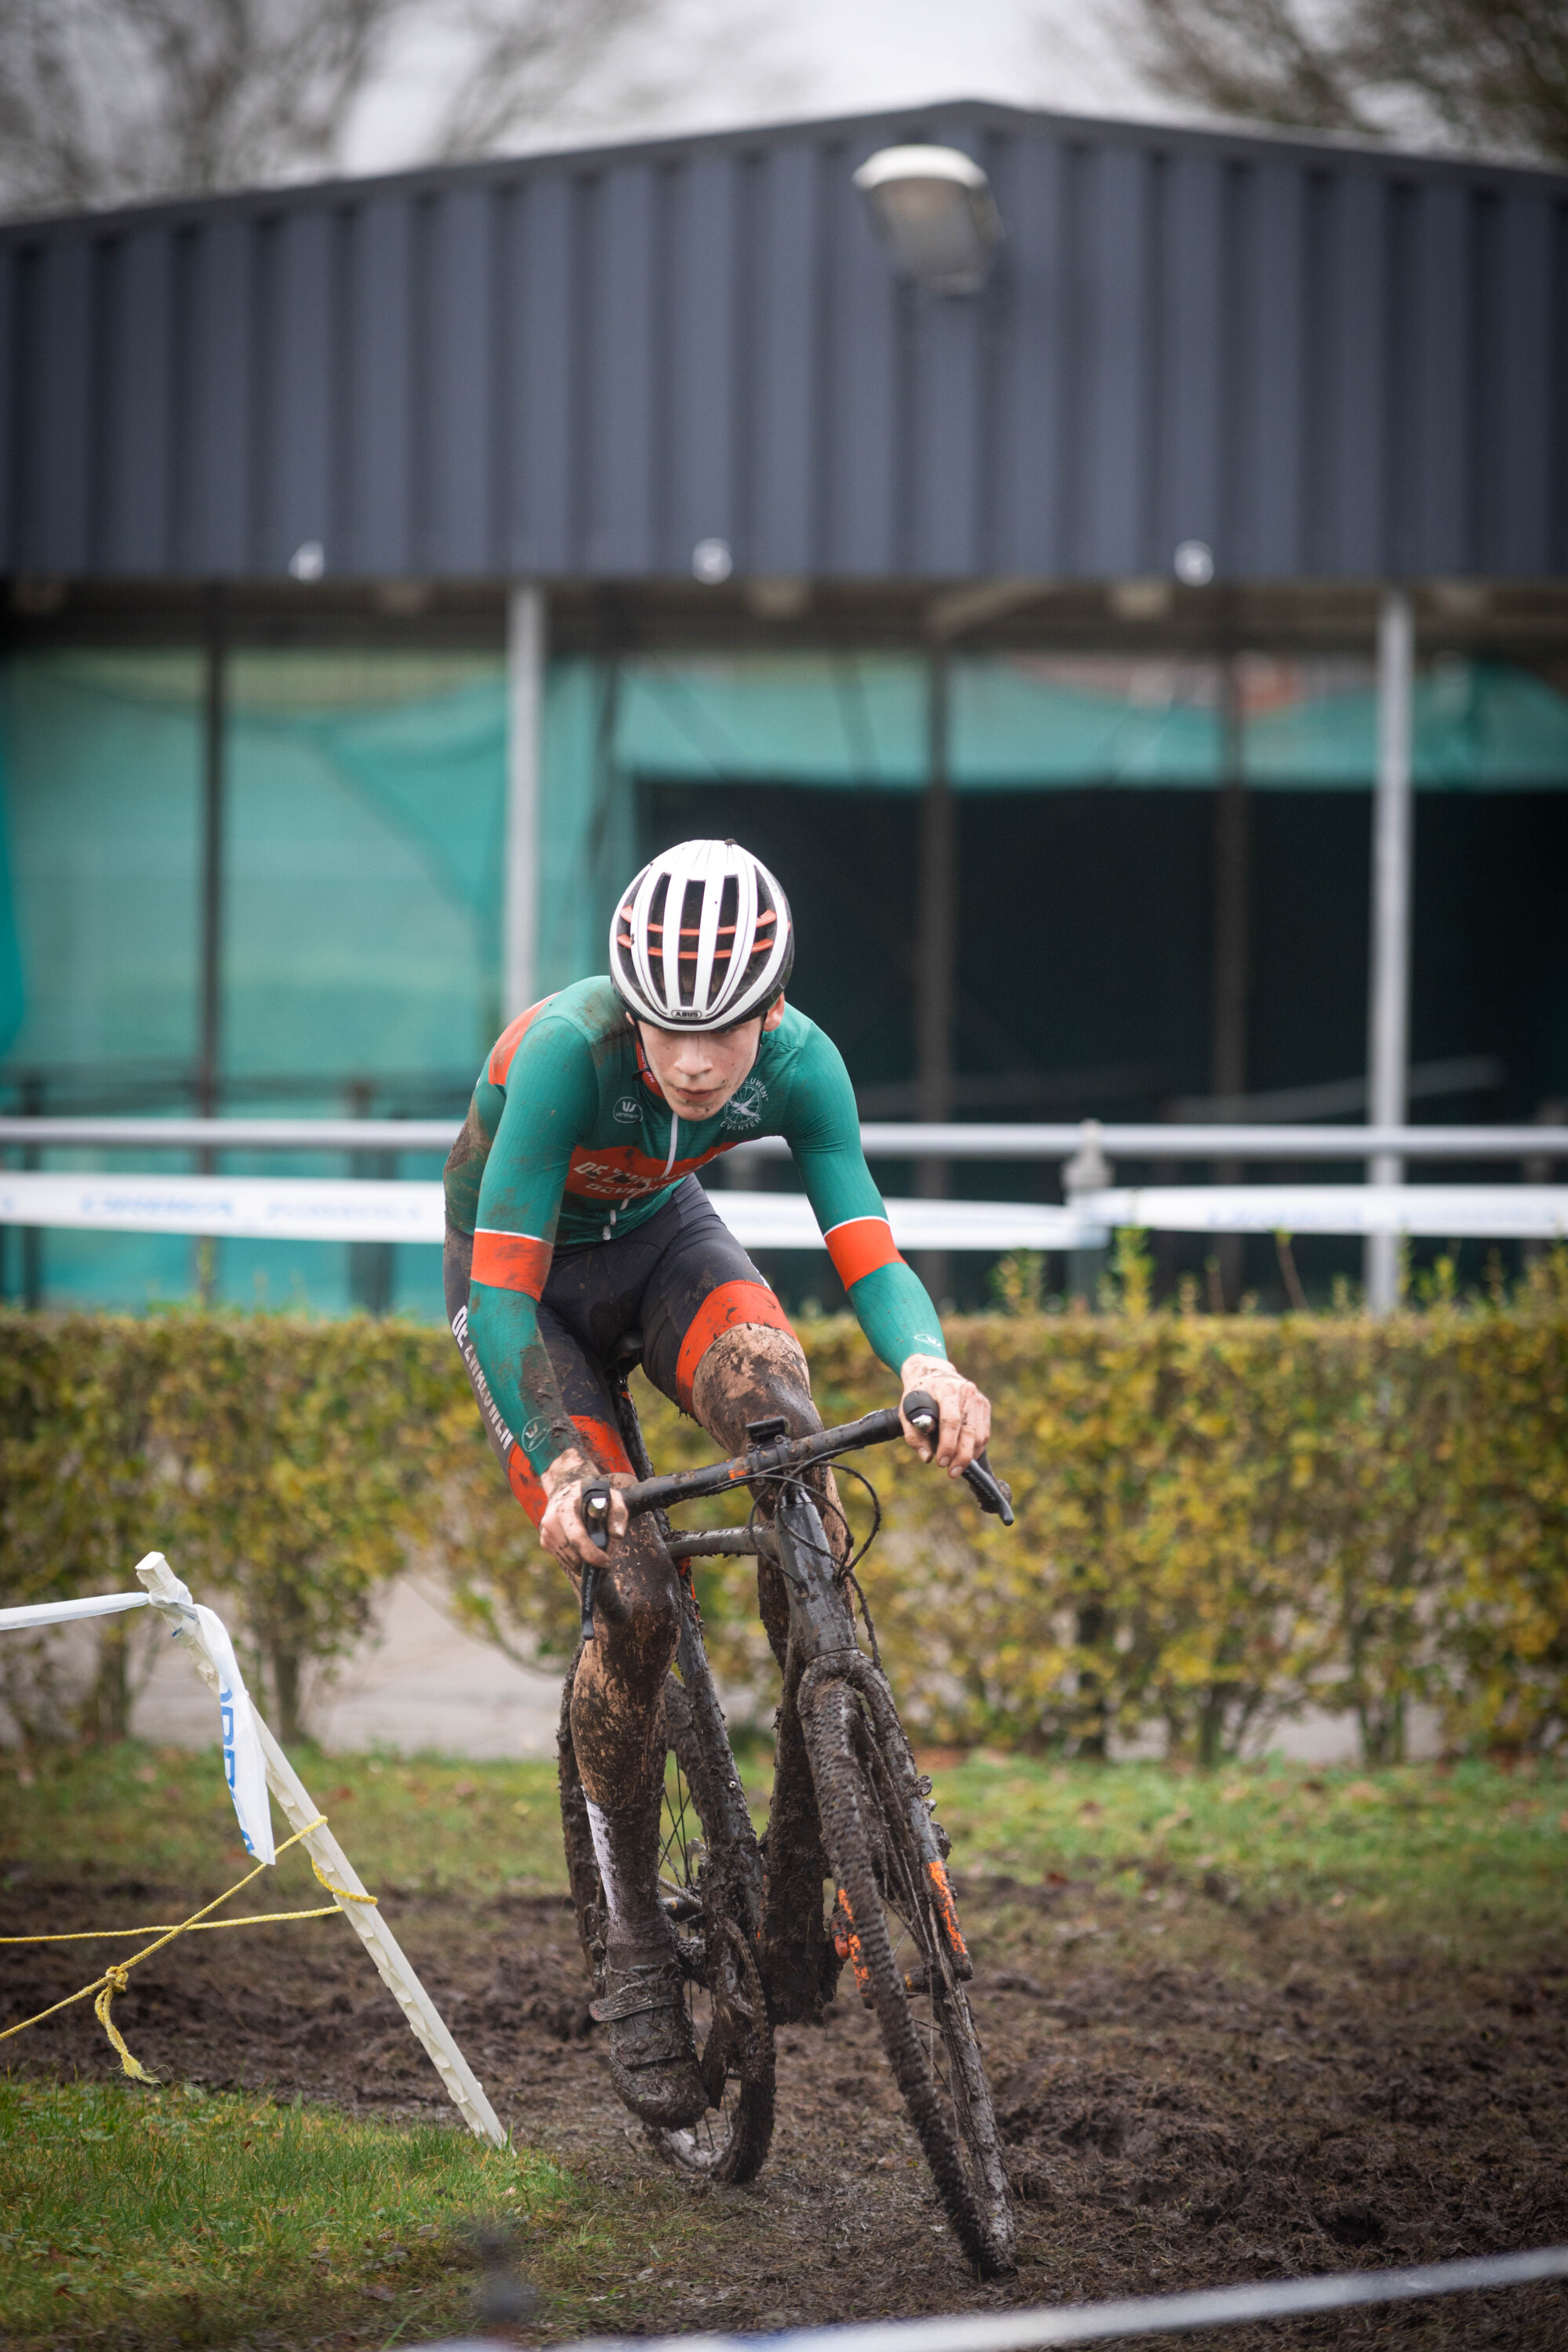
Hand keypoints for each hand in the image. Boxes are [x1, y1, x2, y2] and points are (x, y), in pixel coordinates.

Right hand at [538, 1449, 631, 1569]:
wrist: (567, 1491)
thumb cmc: (592, 1495)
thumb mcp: (611, 1497)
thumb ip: (617, 1513)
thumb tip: (618, 1535)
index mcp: (565, 1507)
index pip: (576, 1536)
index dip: (592, 1554)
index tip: (606, 1562)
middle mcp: (551, 1521)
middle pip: (573, 1553)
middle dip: (593, 1562)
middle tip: (608, 1561)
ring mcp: (546, 1533)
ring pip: (570, 1560)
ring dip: (586, 1563)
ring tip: (599, 1554)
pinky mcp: (545, 1542)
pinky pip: (564, 1560)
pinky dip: (577, 1561)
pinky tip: (586, 1550)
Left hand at [899, 1354, 991, 1476]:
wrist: (934, 1373)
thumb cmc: (919, 1395)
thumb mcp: (906, 1411)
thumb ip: (914, 1435)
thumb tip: (927, 1457)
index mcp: (946, 1390)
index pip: (951, 1421)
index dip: (947, 1445)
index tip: (941, 1462)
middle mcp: (966, 1392)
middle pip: (969, 1431)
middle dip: (961, 1456)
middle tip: (952, 1473)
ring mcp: (977, 1398)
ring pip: (979, 1435)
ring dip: (969, 1455)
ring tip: (956, 1467)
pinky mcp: (984, 1405)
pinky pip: (984, 1432)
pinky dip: (976, 1448)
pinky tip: (966, 1456)